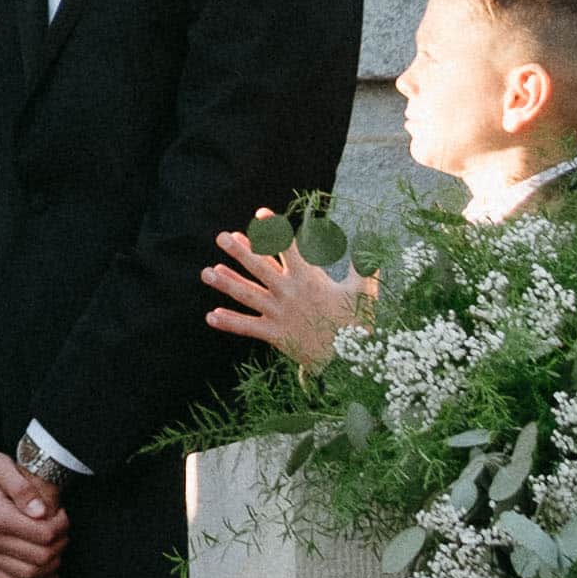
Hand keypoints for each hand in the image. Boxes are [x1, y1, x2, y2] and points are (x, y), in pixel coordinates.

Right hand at [0, 418, 66, 577]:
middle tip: (60, 530)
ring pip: (30, 576)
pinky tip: (41, 569)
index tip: (60, 515)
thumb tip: (40, 510)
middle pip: (41, 557)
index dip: (61, 526)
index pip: (43, 534)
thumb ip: (22, 487)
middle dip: (59, 544)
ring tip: (51, 546)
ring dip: (50, 565)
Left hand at [203, 226, 368, 372]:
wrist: (351, 362)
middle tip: (220, 237)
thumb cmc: (358, 325)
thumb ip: (363, 268)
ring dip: (226, 283)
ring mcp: (280, 313)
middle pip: (260, 268)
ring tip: (206, 272)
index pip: (289, 248)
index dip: (275, 231)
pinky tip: (210, 316)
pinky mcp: (275, 334)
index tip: (261, 215)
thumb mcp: (363, 293)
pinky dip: (230, 322)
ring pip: (248, 295)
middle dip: (240, 251)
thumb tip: (370, 246)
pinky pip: (249, 327)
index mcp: (310, 279)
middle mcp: (290, 293)